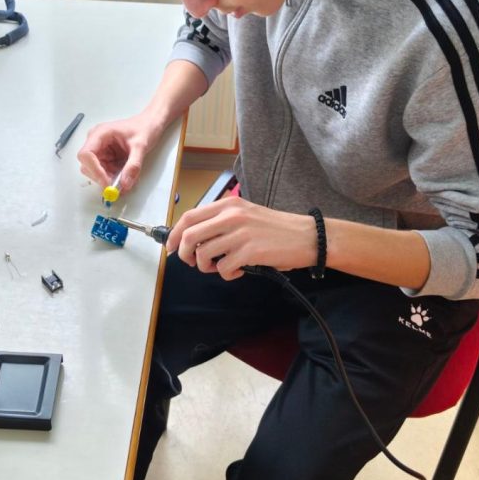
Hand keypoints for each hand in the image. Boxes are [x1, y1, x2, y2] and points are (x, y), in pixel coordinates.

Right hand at [77, 113, 159, 193]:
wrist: (149, 125)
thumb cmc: (143, 127)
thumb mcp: (140, 146)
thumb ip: (133, 166)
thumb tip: (125, 183)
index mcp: (100, 133)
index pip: (86, 154)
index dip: (94, 170)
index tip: (107, 182)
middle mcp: (96, 142)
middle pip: (88, 166)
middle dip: (102, 177)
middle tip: (118, 187)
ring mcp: (100, 150)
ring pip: (96, 172)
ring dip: (109, 179)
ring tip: (126, 177)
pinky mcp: (106, 158)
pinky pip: (105, 172)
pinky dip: (114, 177)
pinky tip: (126, 174)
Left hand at [166, 195, 316, 280]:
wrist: (307, 236)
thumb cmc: (276, 229)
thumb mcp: (247, 214)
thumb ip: (222, 221)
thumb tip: (194, 238)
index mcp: (229, 205)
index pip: (189, 216)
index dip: (175, 233)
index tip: (171, 247)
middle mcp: (232, 216)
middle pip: (190, 235)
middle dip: (183, 253)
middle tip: (191, 262)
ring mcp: (240, 233)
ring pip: (203, 254)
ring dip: (207, 266)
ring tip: (221, 266)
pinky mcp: (250, 251)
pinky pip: (223, 268)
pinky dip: (227, 274)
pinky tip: (238, 271)